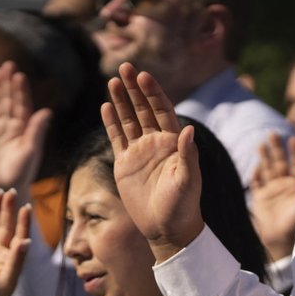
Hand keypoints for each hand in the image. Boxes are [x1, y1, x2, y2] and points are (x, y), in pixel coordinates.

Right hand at [0, 62, 50, 194]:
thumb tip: (47, 111)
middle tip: (7, 64)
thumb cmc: (22, 172)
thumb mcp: (31, 150)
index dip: (20, 89)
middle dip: (8, 83)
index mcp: (23, 129)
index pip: (21, 104)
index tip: (19, 73)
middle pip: (8, 100)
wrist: (6, 187)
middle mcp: (11, 127)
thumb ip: (37, 130)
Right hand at [0, 189, 31, 295]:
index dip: (23, 221)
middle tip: (10, 190)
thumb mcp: (7, 280)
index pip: (20, 235)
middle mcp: (2, 254)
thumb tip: (27, 241)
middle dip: (8, 209)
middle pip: (6, 227)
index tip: (26, 205)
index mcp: (13, 259)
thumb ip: (16, 260)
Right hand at [103, 63, 203, 259]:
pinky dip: (111, 122)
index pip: (161, 110)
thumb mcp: (187, 179)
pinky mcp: (126, 164)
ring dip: (122, 100)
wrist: (167, 228)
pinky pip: (117, 138)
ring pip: (128, 120)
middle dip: (135, 88)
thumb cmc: (183, 205)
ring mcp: (140, 152)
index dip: (153, 93)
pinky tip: (106, 105)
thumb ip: (187, 154)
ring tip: (113, 80)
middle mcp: (156, 142)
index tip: (144, 76)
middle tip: (125, 66)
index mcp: (174, 142)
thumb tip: (188, 129)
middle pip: (143, 109)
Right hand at [250, 132, 294, 261]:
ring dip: (265, 156)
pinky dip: (255, 176)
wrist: (284, 243)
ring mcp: (272, 191)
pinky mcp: (260, 200)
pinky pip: (257, 184)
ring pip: (268, 168)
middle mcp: (286, 185)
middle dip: (278, 147)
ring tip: (261, 142)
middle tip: (274, 132)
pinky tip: (255, 168)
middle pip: (281, 161)